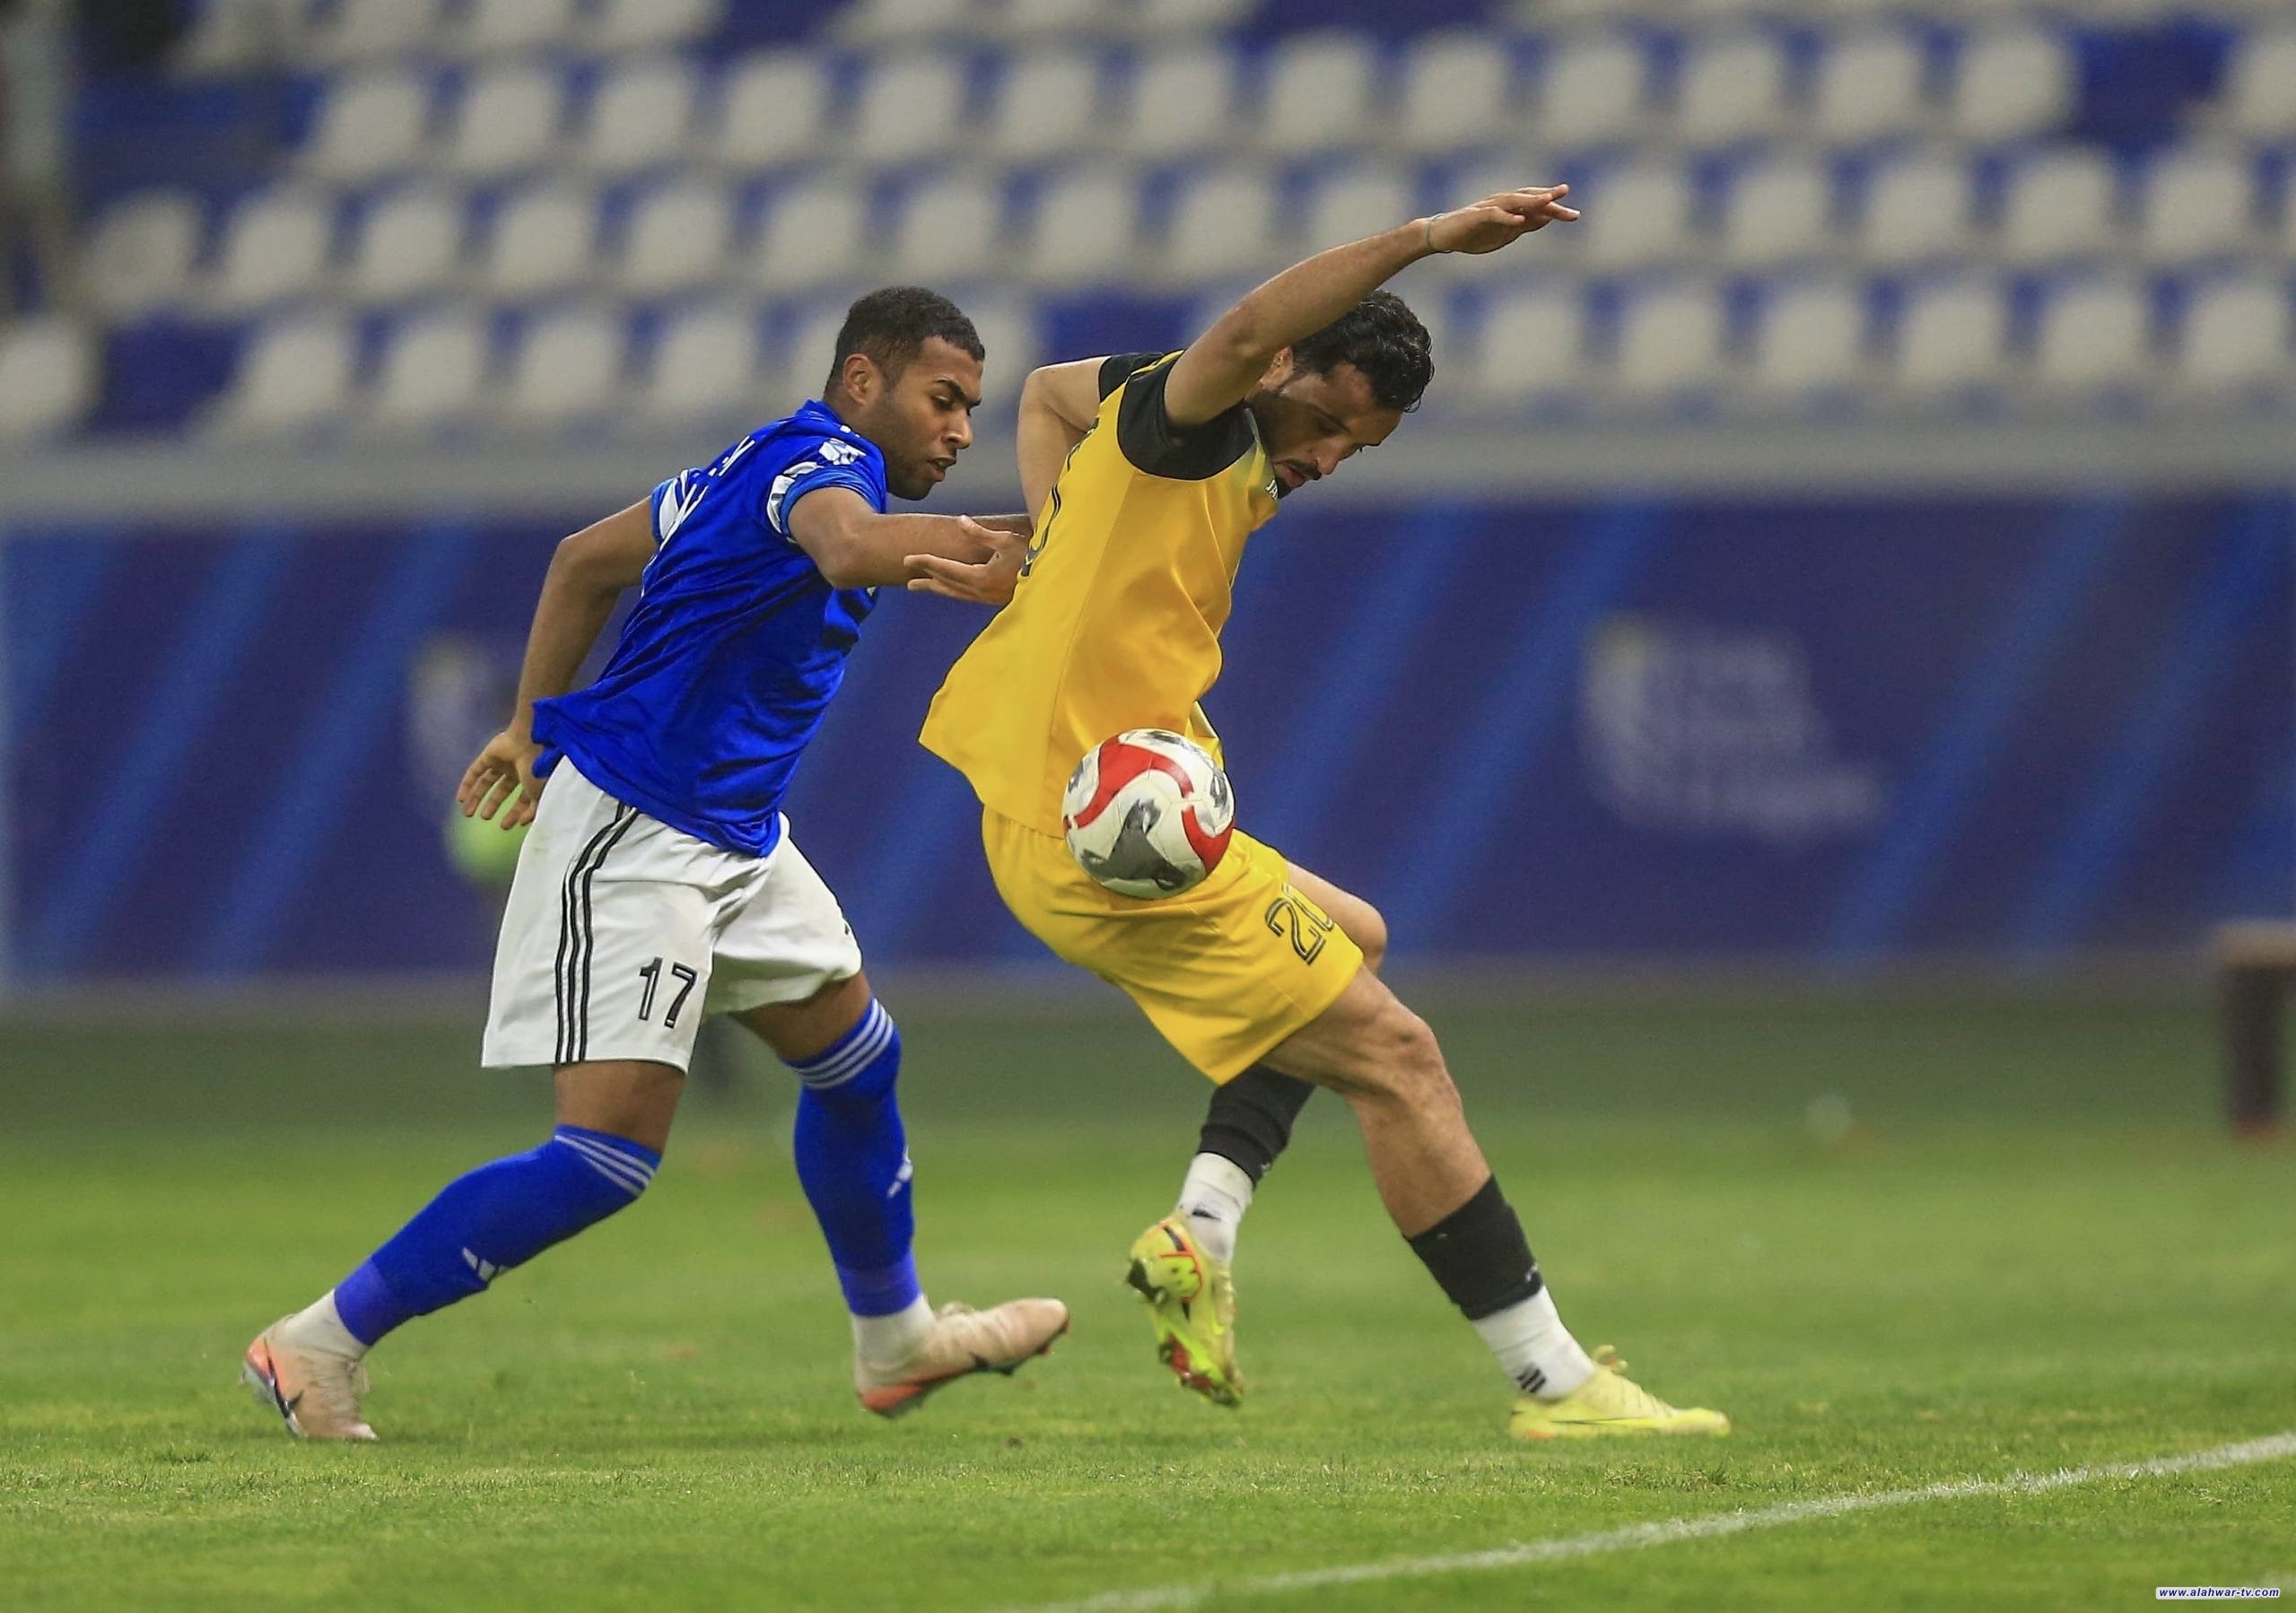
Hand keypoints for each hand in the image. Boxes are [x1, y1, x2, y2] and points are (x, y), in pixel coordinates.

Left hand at [458, 727, 546, 829]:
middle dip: (494, 805)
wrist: (534, 742)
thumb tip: (523, 822)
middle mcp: (517, 769)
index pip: (522, 799)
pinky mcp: (489, 755)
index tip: (510, 825)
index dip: (516, 812)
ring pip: (486, 782)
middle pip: (502, 791)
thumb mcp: (540, 794)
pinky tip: (460, 800)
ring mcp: (502, 761)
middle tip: (485, 818)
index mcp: (532, 778)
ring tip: (468, 814)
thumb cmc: (541, 769)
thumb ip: (532, 810)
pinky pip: (475, 771)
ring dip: (477, 798)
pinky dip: (467, 785)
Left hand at [904, 516, 1027, 606]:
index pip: (945, 569)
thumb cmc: (1032, 556)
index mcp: (981, 577)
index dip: (925, 562)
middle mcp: (981, 592)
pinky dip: (953, 591)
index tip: (908, 559)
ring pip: (956, 593)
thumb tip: (961, 520)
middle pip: (947, 585)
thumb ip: (980, 533)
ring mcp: (988, 598)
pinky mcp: (995, 599)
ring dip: (938, 588)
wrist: (1053, 582)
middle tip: (909, 581)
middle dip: (927, 580)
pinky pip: (967, 596)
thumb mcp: (1006, 540)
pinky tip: (951, 588)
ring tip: (923, 586)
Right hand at [1426, 186, 1578, 255]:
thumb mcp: (1504, 234)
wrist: (1442, 235)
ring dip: (1531, 199)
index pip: (1535, 205)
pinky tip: (1520, 220)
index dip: (1554, 207)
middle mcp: (1501, 203)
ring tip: (1548, 200)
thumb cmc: (1473, 235)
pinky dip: (1506, 217)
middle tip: (1565, 193)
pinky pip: (1493, 215)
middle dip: (1547, 197)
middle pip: (1528, 198)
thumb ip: (1525, 225)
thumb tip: (1547, 218)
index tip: (1574, 214)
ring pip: (1513, 201)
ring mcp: (1488, 208)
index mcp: (1510, 209)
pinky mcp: (1474, 216)